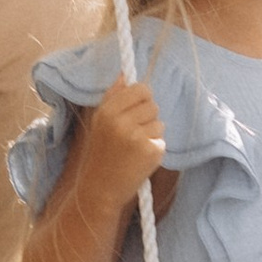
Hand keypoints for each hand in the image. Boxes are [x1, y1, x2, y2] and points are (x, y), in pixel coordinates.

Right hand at [74, 79, 164, 195]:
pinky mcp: (150, 151)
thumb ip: (113, 97)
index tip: (137, 110)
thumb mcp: (100, 122)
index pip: (140, 89)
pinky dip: (155, 148)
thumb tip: (124, 73)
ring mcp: (136, 137)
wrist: (100, 188)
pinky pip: (161, 139)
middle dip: (147, 117)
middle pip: (152, 104)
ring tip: (135, 147)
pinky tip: (140, 158)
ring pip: (159, 122)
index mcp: (107, 111)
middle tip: (133, 134)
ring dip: (152, 133)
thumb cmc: (101, 153)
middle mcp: (121, 122)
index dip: (142, 98)